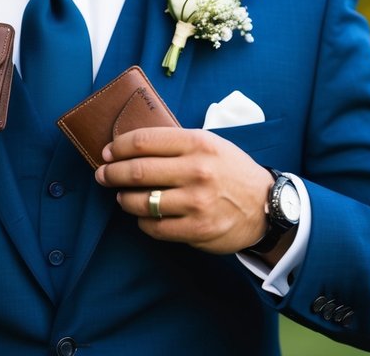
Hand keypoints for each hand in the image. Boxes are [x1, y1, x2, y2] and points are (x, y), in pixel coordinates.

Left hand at [94, 127, 272, 254]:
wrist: (267, 205)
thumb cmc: (231, 170)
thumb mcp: (210, 144)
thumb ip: (176, 143)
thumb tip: (131, 146)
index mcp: (197, 143)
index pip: (144, 141)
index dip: (118, 147)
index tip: (107, 152)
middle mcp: (196, 171)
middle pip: (137, 171)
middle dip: (111, 173)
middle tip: (103, 175)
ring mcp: (196, 202)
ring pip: (141, 202)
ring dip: (124, 200)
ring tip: (122, 197)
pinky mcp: (197, 229)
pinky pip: (155, 227)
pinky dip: (143, 222)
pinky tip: (144, 216)